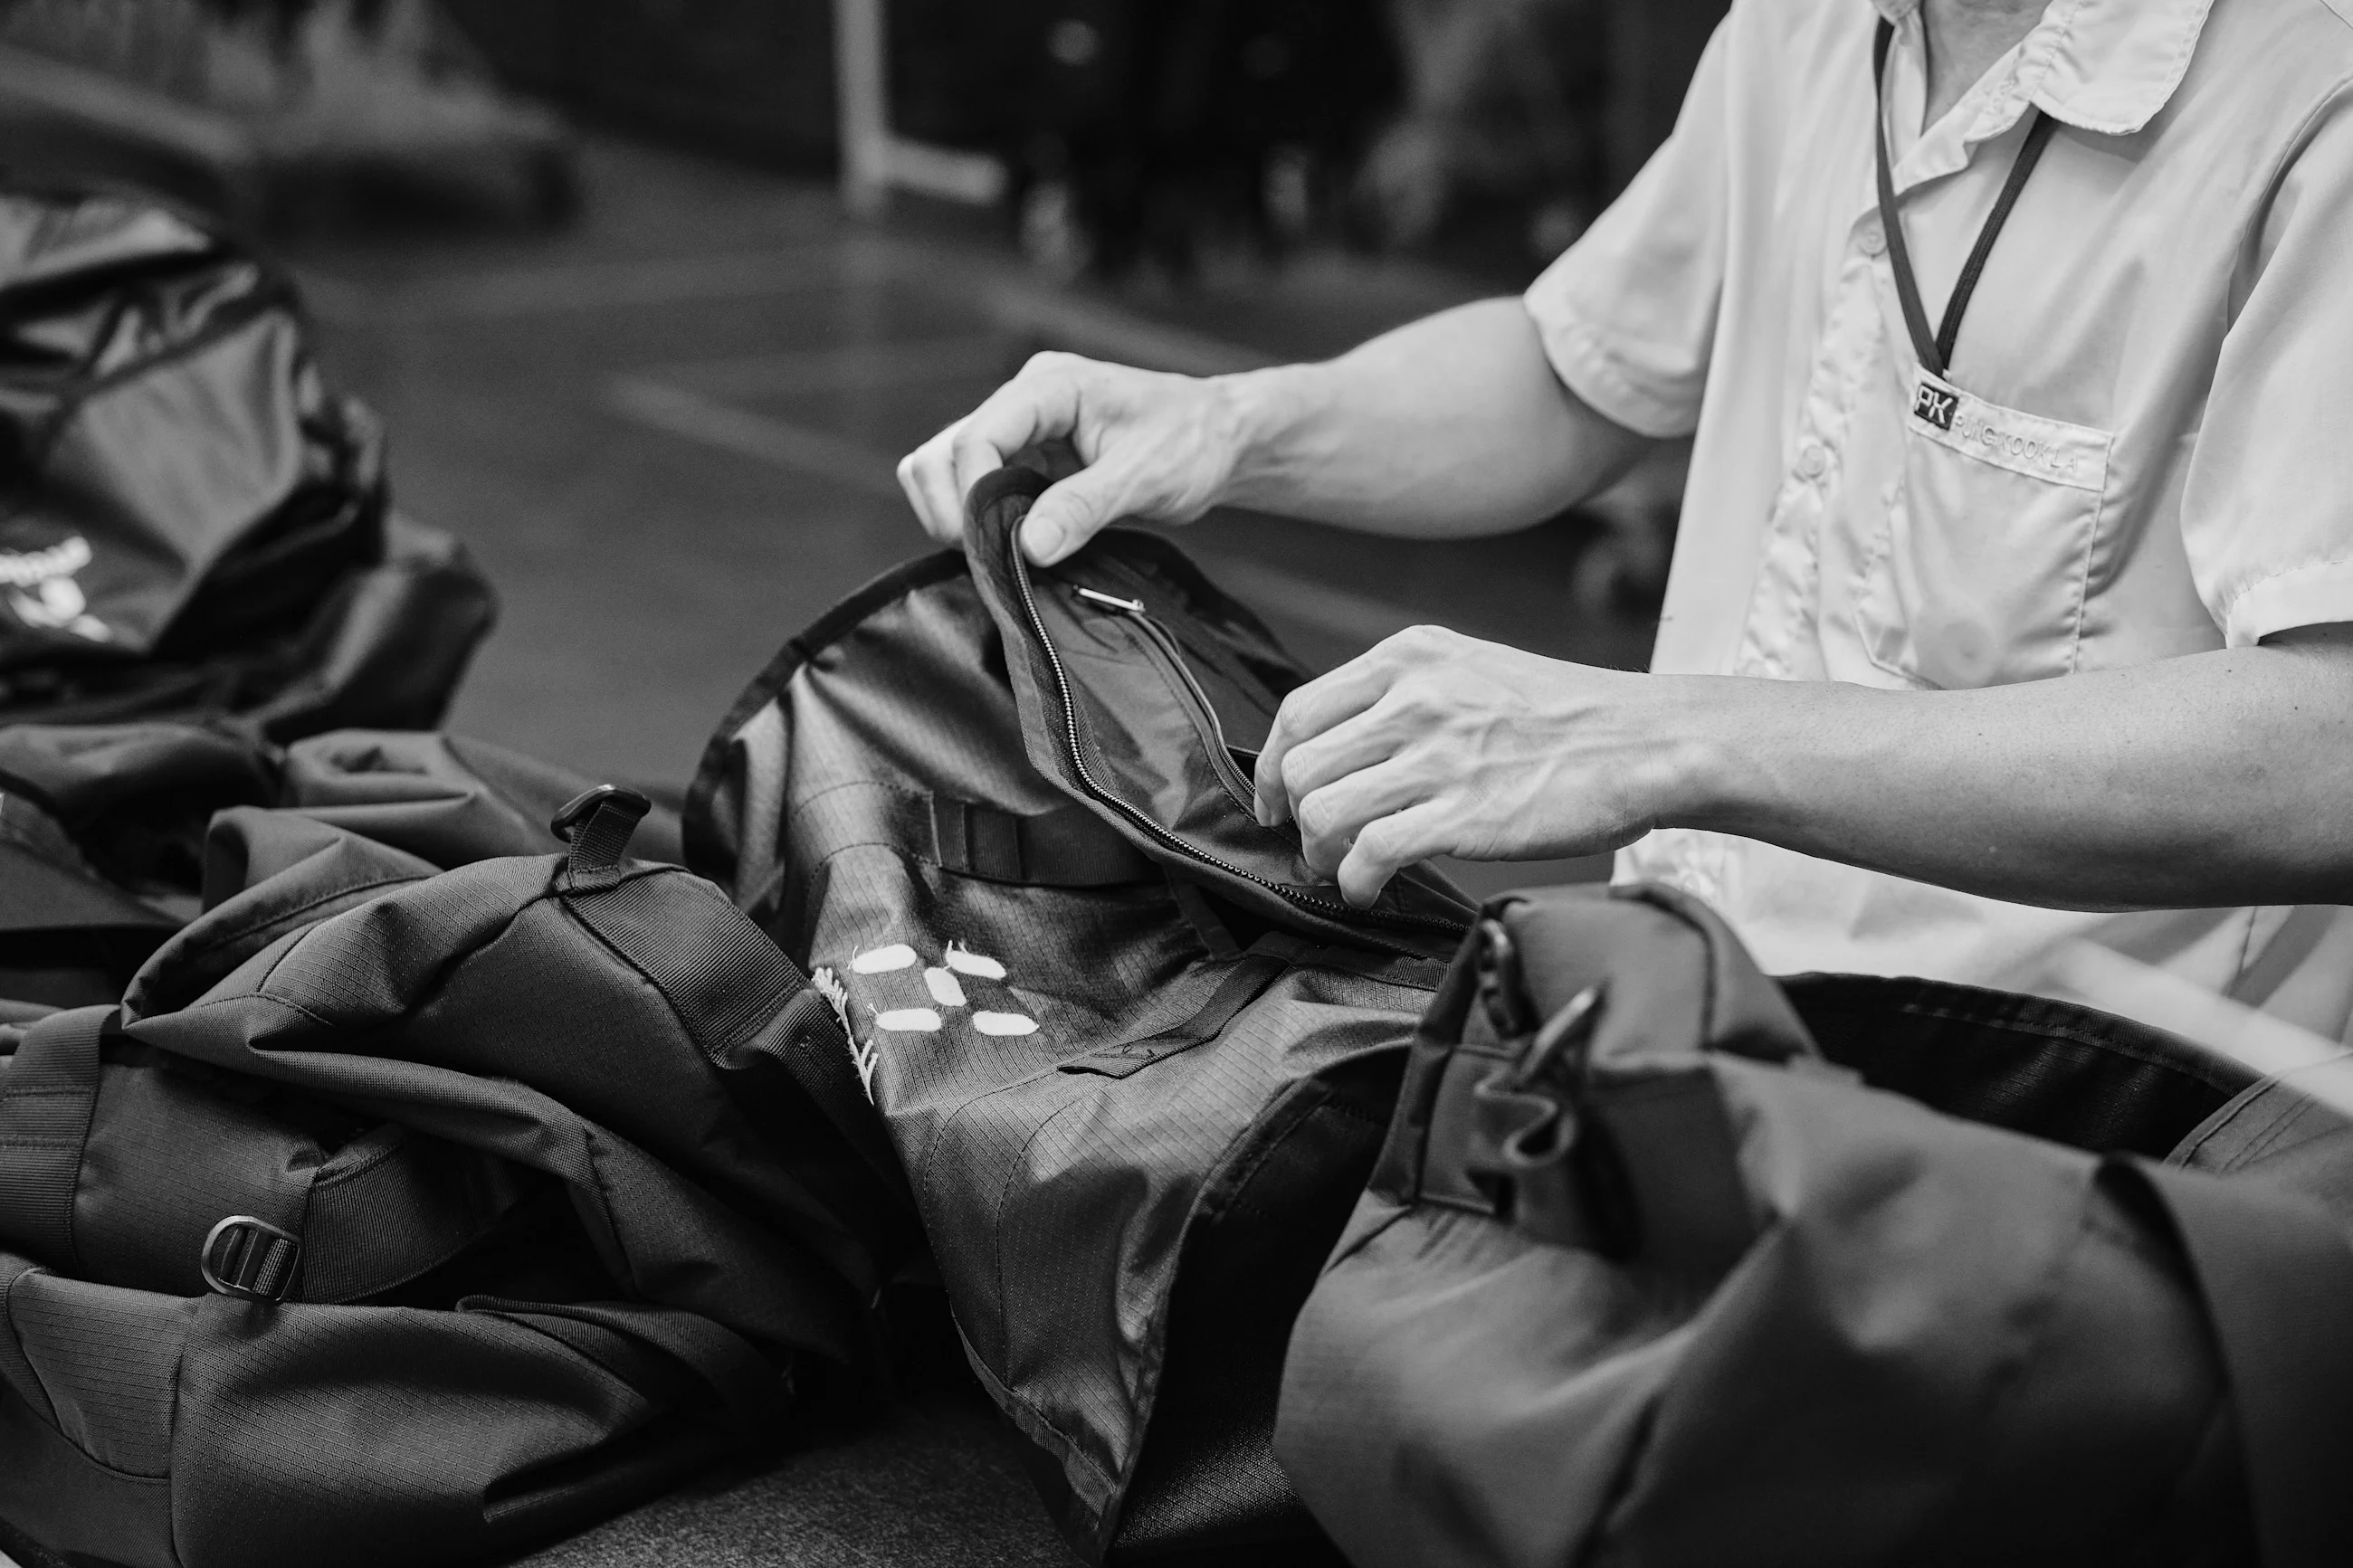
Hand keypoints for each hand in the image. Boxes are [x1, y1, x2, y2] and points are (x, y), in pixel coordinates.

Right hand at [897, 352, 1249, 564]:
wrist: (1220, 442)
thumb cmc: (1192, 443)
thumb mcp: (1145, 477)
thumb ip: (1084, 508)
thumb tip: (1027, 548)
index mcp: (1050, 386)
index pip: (977, 437)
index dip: (973, 496)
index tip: (996, 547)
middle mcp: (1023, 401)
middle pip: (943, 452)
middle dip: (952, 509)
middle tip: (990, 559)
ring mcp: (1019, 432)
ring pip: (946, 471)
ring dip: (958, 516)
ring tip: (999, 556)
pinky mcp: (1024, 462)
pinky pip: (975, 491)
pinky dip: (978, 522)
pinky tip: (1011, 549)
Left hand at [1252, 626, 1691, 904]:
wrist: (1647, 743)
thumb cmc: (1567, 717)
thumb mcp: (1472, 670)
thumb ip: (1406, 694)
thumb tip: (1344, 749)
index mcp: (1410, 657)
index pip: (1300, 711)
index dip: (1272, 766)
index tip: (1277, 799)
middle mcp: (1414, 698)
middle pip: (1301, 764)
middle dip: (1295, 815)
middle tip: (1314, 844)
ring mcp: (1436, 756)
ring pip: (1322, 809)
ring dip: (1320, 852)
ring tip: (1343, 868)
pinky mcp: (1461, 814)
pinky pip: (1367, 853)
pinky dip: (1355, 881)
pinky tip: (1370, 889)